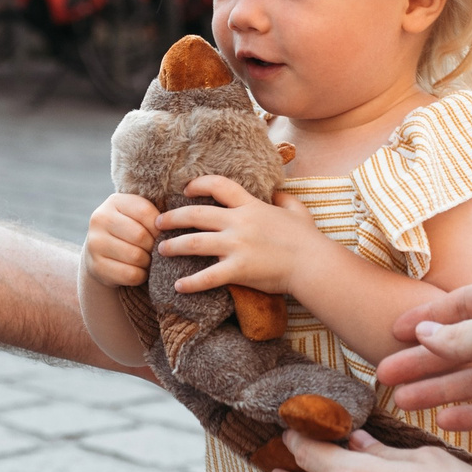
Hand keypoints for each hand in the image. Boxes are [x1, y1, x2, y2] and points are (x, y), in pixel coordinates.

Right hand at [84, 193, 160, 288]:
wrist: (103, 253)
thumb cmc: (131, 232)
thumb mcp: (139, 217)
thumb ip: (156, 215)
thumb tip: (179, 223)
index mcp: (115, 201)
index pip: (145, 212)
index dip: (159, 227)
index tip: (162, 235)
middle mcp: (100, 219)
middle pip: (140, 236)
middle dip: (153, 247)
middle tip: (155, 251)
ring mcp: (95, 243)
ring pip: (136, 257)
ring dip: (148, 262)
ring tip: (147, 260)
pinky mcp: (96, 266)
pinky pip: (130, 274)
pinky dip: (140, 275)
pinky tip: (138, 270)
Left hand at [158, 176, 319, 295]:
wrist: (313, 264)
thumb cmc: (308, 239)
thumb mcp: (297, 211)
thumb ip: (284, 199)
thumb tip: (277, 194)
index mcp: (251, 207)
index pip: (218, 186)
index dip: (198, 185)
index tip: (185, 189)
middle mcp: (239, 223)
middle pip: (196, 214)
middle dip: (173, 217)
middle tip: (158, 223)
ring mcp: (237, 246)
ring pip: (194, 242)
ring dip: (174, 246)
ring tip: (161, 250)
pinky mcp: (238, 269)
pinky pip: (207, 277)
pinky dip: (190, 283)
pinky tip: (178, 286)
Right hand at [376, 276, 471, 437]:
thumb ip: (466, 336)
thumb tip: (423, 336)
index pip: (466, 305)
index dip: (429, 319)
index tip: (394, 332)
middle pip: (468, 345)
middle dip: (428, 361)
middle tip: (387, 375)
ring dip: (444, 389)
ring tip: (407, 403)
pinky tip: (445, 420)